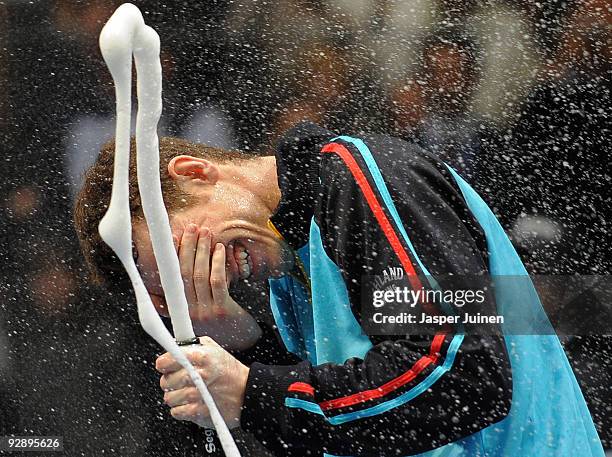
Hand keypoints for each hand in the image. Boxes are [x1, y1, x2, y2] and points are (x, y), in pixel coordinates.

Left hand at [156, 336, 248, 428]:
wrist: (246, 393)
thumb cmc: (230, 372)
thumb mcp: (214, 349)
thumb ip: (192, 346)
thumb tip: (174, 346)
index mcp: (200, 357)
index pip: (167, 360)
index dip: (164, 363)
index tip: (164, 365)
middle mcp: (198, 375)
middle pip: (165, 380)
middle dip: (169, 381)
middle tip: (179, 380)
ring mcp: (197, 395)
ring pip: (168, 398)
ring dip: (175, 396)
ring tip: (187, 392)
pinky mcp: (198, 412)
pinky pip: (175, 412)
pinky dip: (181, 409)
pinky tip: (191, 403)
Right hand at [175, 224, 260, 349]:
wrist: (241, 344)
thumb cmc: (219, 325)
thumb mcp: (194, 315)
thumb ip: (177, 303)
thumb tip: (161, 282)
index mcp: (179, 310)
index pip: (171, 279)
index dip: (172, 257)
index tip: (174, 238)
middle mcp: (188, 312)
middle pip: (183, 273)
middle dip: (187, 247)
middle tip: (192, 228)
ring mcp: (205, 312)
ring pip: (199, 275)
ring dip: (202, 251)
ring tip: (206, 233)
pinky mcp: (222, 310)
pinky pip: (217, 281)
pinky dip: (217, 263)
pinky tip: (219, 249)